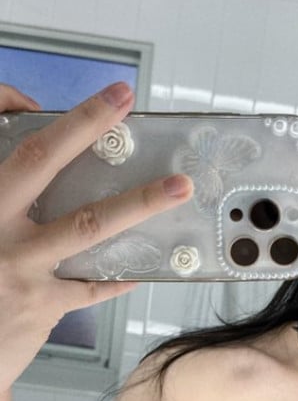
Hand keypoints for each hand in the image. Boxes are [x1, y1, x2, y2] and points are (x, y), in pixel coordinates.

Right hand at [0, 82, 192, 390]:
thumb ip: (6, 201)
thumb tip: (42, 172)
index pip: (8, 148)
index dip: (33, 113)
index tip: (80, 96)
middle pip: (38, 164)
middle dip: (82, 126)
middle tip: (122, 99)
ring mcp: (17, 266)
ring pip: (85, 225)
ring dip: (137, 203)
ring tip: (177, 187)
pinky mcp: (41, 305)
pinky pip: (91, 286)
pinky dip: (116, 277)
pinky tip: (138, 271)